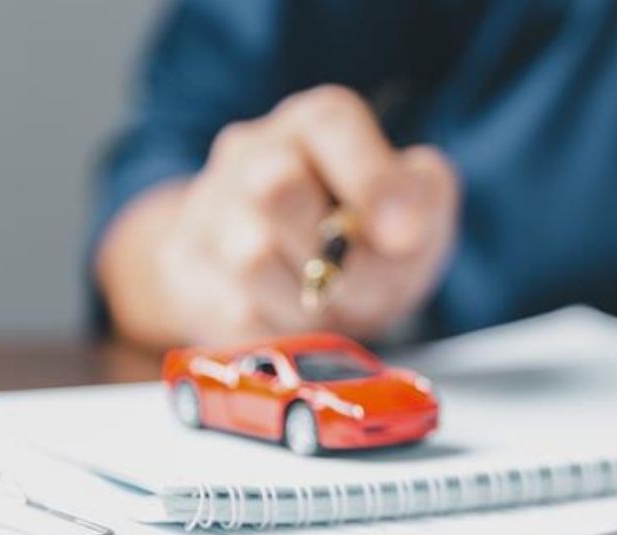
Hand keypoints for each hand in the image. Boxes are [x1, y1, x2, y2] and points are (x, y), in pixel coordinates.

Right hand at [98, 85, 459, 346]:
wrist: (286, 276)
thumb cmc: (363, 233)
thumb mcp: (417, 208)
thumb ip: (426, 199)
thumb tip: (404, 223)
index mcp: (315, 126)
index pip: (330, 123)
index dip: (372, 180)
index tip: (405, 234)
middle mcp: (253, 154)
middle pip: (274, 189)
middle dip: (336, 254)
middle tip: (362, 280)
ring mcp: (211, 211)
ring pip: (250, 258)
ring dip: (309, 298)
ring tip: (330, 301)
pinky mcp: (190, 272)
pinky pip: (236, 311)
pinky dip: (281, 328)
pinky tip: (296, 317)